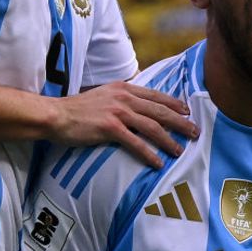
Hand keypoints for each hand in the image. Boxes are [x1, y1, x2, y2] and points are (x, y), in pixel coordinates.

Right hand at [53, 82, 197, 168]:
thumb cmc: (77, 109)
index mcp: (124, 88)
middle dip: (180, 122)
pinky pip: (136, 142)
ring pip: (152, 126)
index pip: (156, 95)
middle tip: (195, 132)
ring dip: (169, 140)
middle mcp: (124, 97)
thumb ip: (121, 98)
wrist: (56, 115)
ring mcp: (118, 111)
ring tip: (180, 151)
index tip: (187, 111)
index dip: (174, 104)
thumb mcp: (103, 96)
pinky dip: (149, 153)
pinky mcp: (110, 127)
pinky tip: (158, 162)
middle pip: (160, 110)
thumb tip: (137, 108)